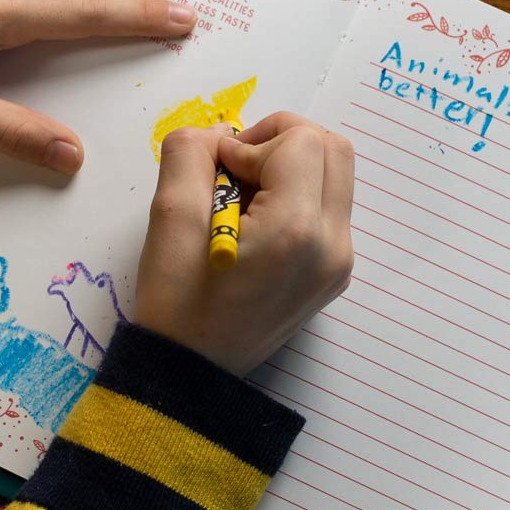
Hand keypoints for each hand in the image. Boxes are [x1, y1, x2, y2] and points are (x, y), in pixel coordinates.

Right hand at [134, 113, 354, 375]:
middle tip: (235, 170)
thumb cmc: (175, 304)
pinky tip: (258, 224)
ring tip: (245, 198)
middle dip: (281, 143)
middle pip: (332, 148)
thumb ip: (189, 153)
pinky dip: (298, 197)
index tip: (217, 170)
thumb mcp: (168, 219)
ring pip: (336, 175)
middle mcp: (332, 244)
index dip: (252, 139)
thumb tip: (220, 134)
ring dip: (292, 167)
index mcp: (294, 229)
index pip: (300, 140)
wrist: (193, 375)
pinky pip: (330, 208)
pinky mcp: (335, 273)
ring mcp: (340, 262)